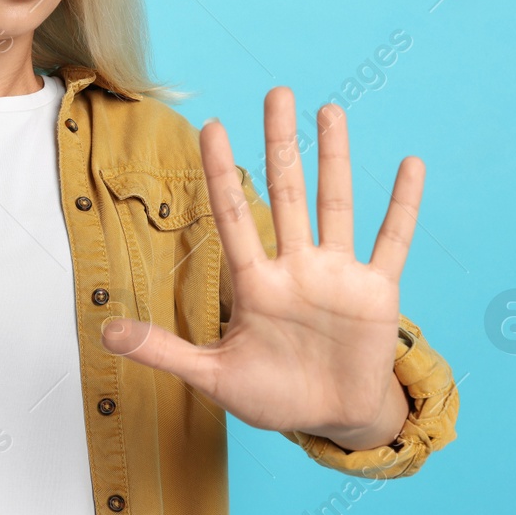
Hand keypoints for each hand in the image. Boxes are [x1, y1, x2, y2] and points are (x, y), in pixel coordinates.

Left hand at [100, 89, 420, 450]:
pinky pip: (393, 243)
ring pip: (336, 205)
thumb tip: (104, 334)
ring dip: (336, 159)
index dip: (221, 173)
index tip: (211, 127)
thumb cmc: (273, 395)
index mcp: (255, 285)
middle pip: (287, 193)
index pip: (233, 217)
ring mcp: (337, 276)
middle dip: (281, 144)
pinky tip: (411, 165)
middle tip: (277, 93)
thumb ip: (164, 352)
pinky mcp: (377, 293)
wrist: (332, 421)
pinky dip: (403, 207)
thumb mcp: (214, 376)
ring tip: (330, 111)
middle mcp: (295, 268)